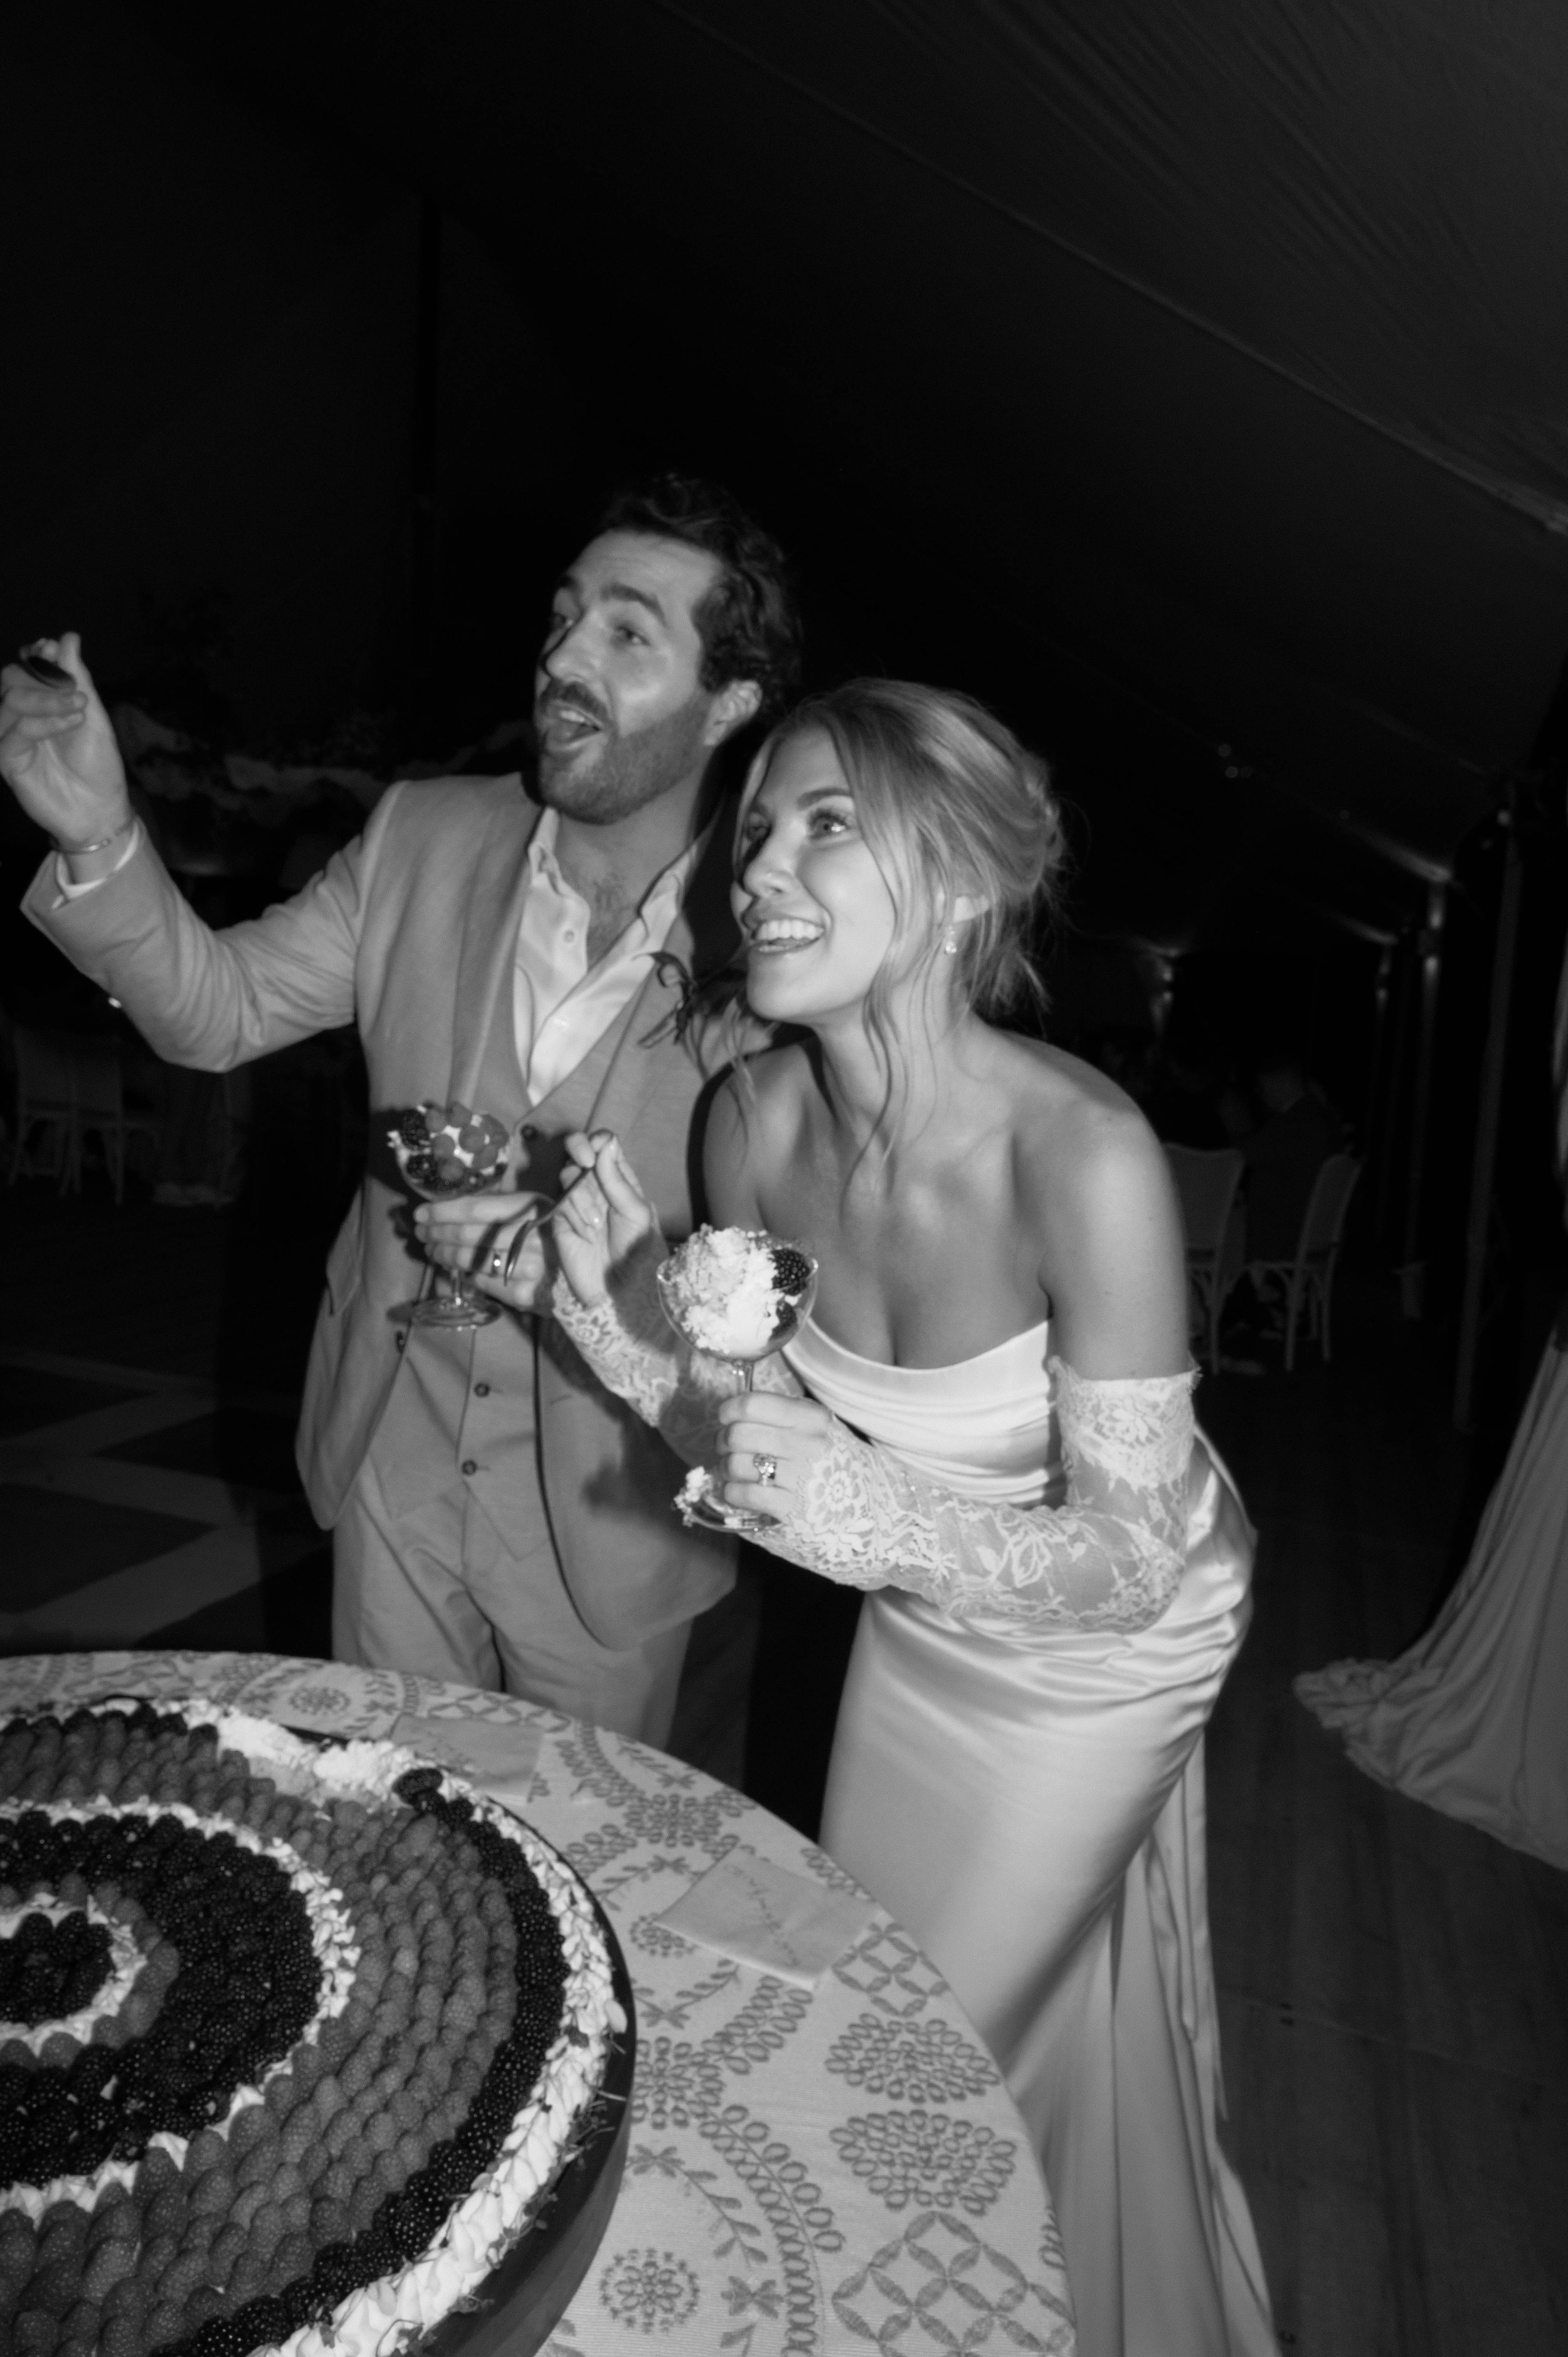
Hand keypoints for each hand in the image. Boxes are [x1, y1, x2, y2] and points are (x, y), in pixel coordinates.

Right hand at [0, 635, 132, 850]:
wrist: (101, 810)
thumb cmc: (99, 765)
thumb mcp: (93, 716)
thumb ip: (78, 677)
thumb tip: (68, 637)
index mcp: (40, 703)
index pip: (25, 667)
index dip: (37, 655)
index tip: (52, 649)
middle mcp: (21, 718)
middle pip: (10, 679)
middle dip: (41, 676)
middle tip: (74, 688)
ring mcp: (12, 739)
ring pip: (9, 701)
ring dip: (46, 697)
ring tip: (79, 706)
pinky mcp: (8, 762)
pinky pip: (14, 732)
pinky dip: (43, 722)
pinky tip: (71, 723)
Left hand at [414, 1189, 553, 1311]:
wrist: (588, 1276)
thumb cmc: (556, 1236)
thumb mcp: (537, 1210)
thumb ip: (502, 1207)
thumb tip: (453, 1208)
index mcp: (531, 1209)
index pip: (475, 1209)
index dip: (443, 1211)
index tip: (421, 1212)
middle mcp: (528, 1236)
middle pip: (467, 1234)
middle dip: (436, 1232)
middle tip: (420, 1232)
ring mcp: (526, 1267)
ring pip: (469, 1259)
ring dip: (442, 1253)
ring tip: (431, 1249)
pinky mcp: (522, 1294)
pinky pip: (481, 1280)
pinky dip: (464, 1272)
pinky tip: (455, 1267)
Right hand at [551, 1129, 662, 1306]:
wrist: (619, 1290)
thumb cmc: (637, 1251)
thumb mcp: (635, 1212)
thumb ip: (617, 1179)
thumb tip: (606, 1142)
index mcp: (619, 1179)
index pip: (604, 1146)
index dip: (597, 1140)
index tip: (596, 1148)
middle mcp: (596, 1185)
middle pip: (578, 1151)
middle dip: (578, 1149)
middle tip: (585, 1162)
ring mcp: (577, 1201)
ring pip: (567, 1177)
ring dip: (583, 1198)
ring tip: (597, 1226)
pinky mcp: (560, 1219)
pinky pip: (561, 1203)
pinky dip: (574, 1216)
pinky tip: (586, 1234)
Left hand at [713, 1389, 836, 1518]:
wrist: (868, 1505)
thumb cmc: (834, 1461)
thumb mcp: (819, 1427)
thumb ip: (786, 1414)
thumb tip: (738, 1410)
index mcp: (811, 1418)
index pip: (752, 1405)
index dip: (729, 1411)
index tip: (726, 1418)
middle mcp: (807, 1444)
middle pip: (738, 1435)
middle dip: (723, 1441)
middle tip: (726, 1448)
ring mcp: (800, 1478)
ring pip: (736, 1464)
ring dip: (726, 1468)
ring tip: (734, 1470)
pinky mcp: (791, 1509)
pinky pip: (743, 1494)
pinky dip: (732, 1492)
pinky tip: (738, 1491)